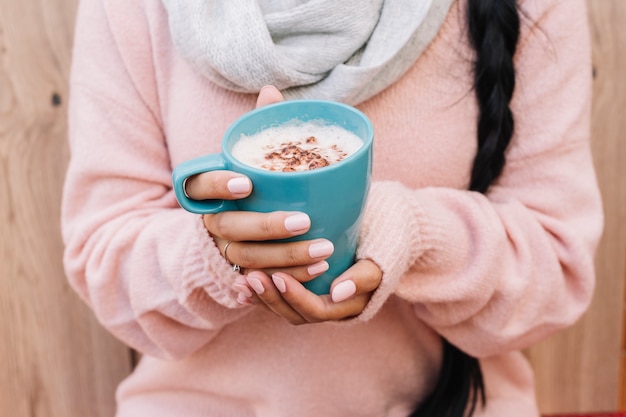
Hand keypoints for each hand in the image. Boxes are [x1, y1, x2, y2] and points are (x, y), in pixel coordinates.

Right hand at [184, 86, 332, 281]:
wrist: (246, 222)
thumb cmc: (254, 180)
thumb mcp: (255, 155)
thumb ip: (260, 127)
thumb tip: (270, 91)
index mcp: (209, 189)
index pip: (199, 185)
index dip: (217, 185)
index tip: (246, 182)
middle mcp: (214, 220)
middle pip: (231, 228)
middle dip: (267, 227)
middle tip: (304, 221)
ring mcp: (226, 249)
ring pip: (248, 258)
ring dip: (285, 258)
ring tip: (323, 251)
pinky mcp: (243, 271)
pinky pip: (262, 279)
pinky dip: (289, 277)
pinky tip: (317, 270)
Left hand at [237, 259, 382, 323]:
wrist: (379, 238)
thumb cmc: (380, 246)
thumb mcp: (379, 260)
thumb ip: (363, 277)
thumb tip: (338, 292)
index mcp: (346, 307)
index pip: (316, 310)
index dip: (296, 297)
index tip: (279, 276)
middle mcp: (327, 310)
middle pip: (294, 315)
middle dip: (272, 298)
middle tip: (253, 277)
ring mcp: (312, 303)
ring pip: (282, 309)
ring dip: (261, 298)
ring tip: (241, 281)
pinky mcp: (300, 293)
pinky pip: (277, 300)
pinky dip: (258, 295)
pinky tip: (239, 284)